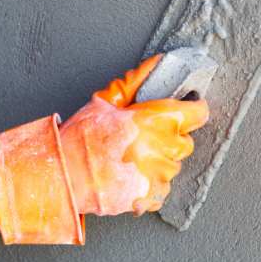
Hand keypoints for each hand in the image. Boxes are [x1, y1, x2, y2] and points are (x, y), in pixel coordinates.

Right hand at [0, 55, 208, 243]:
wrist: (63, 177)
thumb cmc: (80, 139)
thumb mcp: (105, 102)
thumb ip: (135, 83)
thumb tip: (157, 64)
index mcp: (155, 120)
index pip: (197, 113)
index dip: (192, 110)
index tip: (187, 110)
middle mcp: (162, 148)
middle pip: (185, 141)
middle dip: (169, 138)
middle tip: (143, 138)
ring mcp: (158, 175)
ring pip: (173, 166)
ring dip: (158, 162)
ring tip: (130, 159)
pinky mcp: (152, 196)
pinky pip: (162, 188)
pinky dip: (149, 183)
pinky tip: (128, 176)